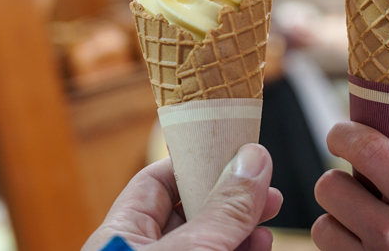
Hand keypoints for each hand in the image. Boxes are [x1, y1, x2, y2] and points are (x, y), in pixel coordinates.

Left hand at [82, 144, 282, 250]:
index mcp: (118, 238)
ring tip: (269, 214)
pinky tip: (260, 244)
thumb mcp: (190, 249)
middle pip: (190, 210)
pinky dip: (242, 250)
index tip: (232, 148)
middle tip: (265, 184)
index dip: (195, 161)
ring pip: (209, 239)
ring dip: (243, 225)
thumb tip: (253, 158)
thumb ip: (222, 209)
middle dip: (232, 195)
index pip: (155, 182)